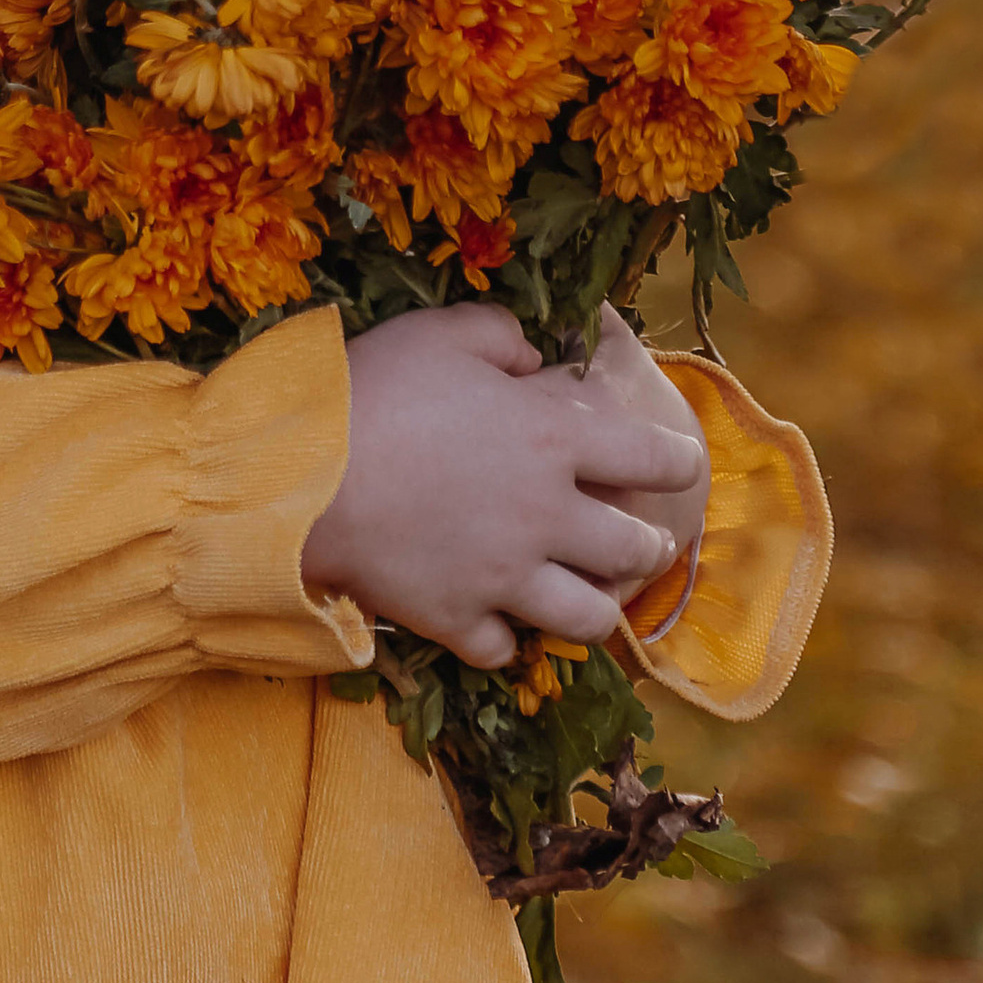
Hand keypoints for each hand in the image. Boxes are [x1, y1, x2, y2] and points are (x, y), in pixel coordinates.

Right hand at [299, 301, 709, 669]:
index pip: (655, 456)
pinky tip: (496, 623)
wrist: (300, 475)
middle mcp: (549, 515)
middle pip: (634, 550)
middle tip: (640, 541)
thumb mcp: (442, 333)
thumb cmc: (374, 389)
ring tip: (589, 595)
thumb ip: (501, 338)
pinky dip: (506, 639)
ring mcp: (507, 577)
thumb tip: (532, 359)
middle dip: (647, 546)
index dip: (679, 460)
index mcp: (555, 437)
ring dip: (596, 606)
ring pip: (589, 619)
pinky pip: (504, 650)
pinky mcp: (459, 619)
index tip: (682, 463)